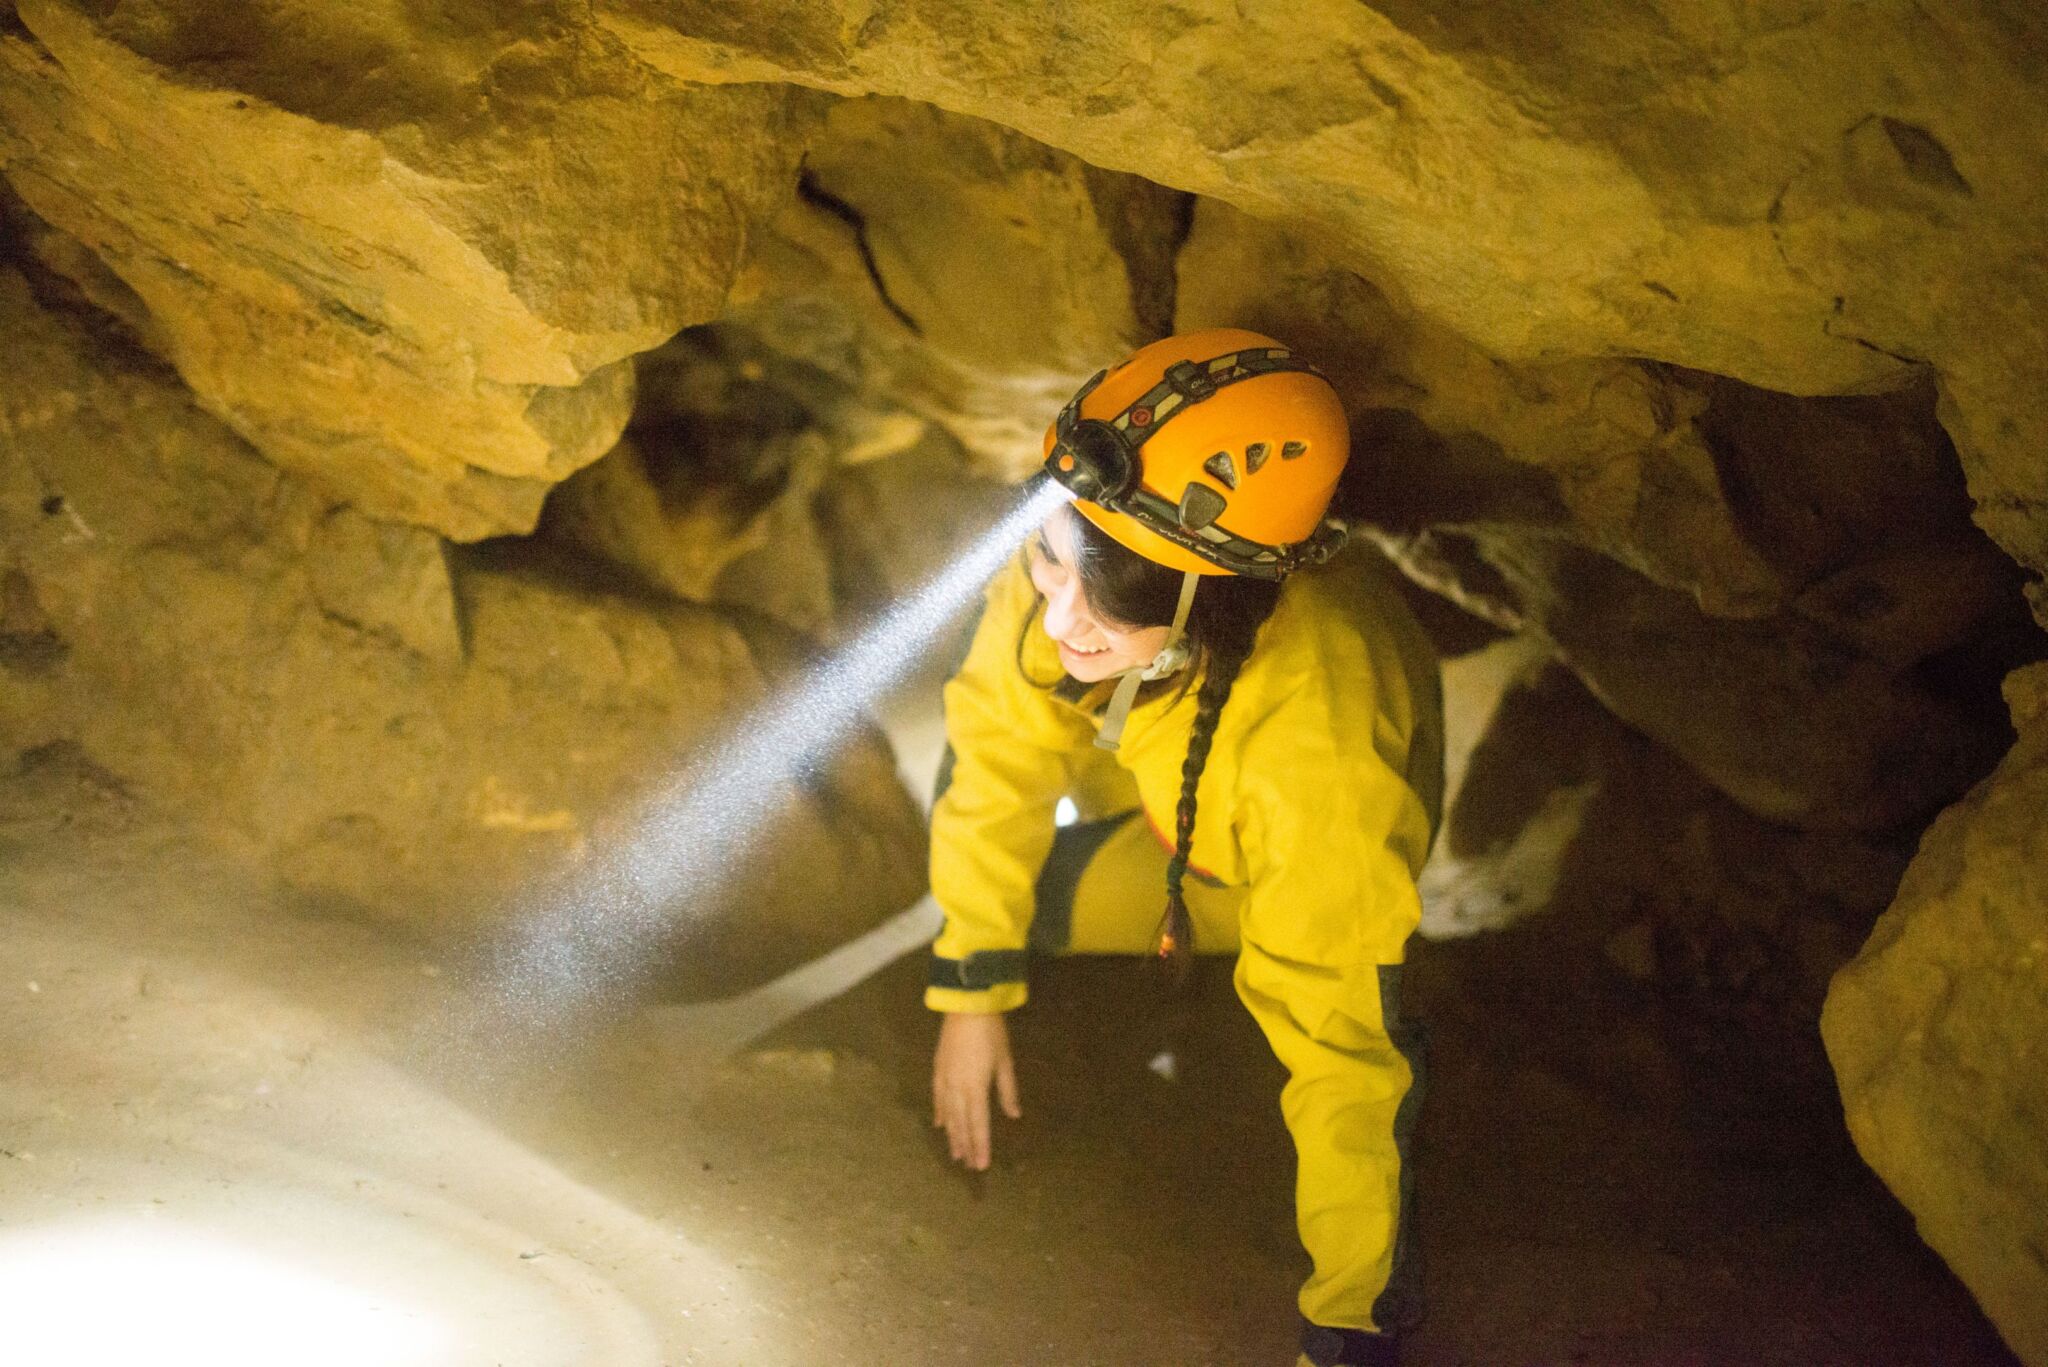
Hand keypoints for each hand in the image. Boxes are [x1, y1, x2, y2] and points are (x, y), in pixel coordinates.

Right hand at [932, 1010, 1021, 1170]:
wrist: (967, 1006)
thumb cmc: (992, 1033)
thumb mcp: (1005, 1062)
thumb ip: (1007, 1091)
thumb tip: (1013, 1115)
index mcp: (976, 1088)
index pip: (979, 1124)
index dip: (980, 1145)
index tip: (981, 1165)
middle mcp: (957, 1088)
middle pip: (961, 1123)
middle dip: (965, 1145)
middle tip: (967, 1165)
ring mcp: (944, 1079)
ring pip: (947, 1114)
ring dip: (952, 1135)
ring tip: (955, 1153)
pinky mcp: (937, 1069)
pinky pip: (937, 1097)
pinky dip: (939, 1113)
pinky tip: (940, 1125)